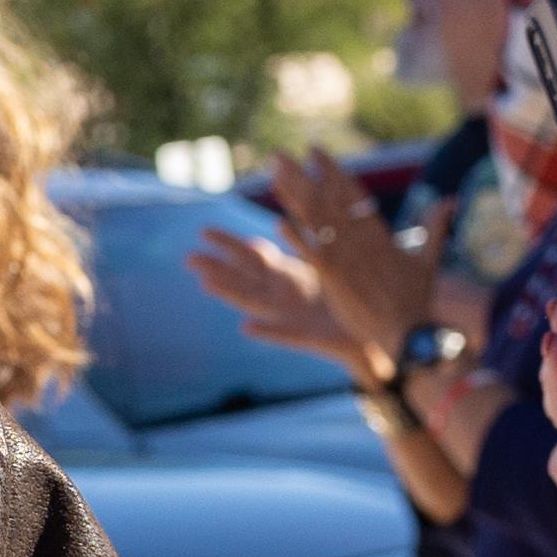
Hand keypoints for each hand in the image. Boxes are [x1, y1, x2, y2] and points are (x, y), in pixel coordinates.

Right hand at [177, 216, 349, 365]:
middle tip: (188, 257)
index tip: (203, 232)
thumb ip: (304, 244)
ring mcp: (290, 317)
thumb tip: (287, 218)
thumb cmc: (345, 301)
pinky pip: (284, 334)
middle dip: (217, 267)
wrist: (368, 335)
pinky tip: (246, 327)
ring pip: (254, 302)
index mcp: (286, 278)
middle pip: (244, 277)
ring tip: (205, 284)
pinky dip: (266, 331)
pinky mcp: (306, 337)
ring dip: (231, 293)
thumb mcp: (322, 267)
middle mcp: (282, 296)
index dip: (228, 244)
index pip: (251, 257)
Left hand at [256, 150, 435, 353]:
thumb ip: (435, 227)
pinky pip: (315, 258)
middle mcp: (363, 242)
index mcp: (381, 234)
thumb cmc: (420, 300)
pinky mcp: (338, 283)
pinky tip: (281, 224)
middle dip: (304, 177)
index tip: (315, 151)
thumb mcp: (429, 259)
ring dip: (295, 199)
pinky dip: (300, 240)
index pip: (353, 194)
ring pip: (318, 223)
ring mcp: (349, 261)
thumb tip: (450, 199)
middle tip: (281, 155)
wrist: (412, 334)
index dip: (332, 171)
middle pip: (329, 202)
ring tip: (275, 177)